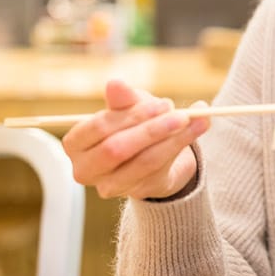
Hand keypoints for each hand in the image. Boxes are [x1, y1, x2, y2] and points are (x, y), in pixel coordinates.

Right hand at [61, 79, 209, 199]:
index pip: (99, 128)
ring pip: (144, 161)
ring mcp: (109, 185)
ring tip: (198, 120)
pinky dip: (181, 146)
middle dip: (152, 129)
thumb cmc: (134, 125)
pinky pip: (160, 169)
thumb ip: (123, 99)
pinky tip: (198, 129)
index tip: (163, 103)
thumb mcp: (130, 108)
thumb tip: (114, 83)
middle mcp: (85, 169)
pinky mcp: (135, 192)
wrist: (155, 154)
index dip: (131, 115)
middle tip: (182, 114)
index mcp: (75, 143)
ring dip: (175, 138)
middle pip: (118, 149)